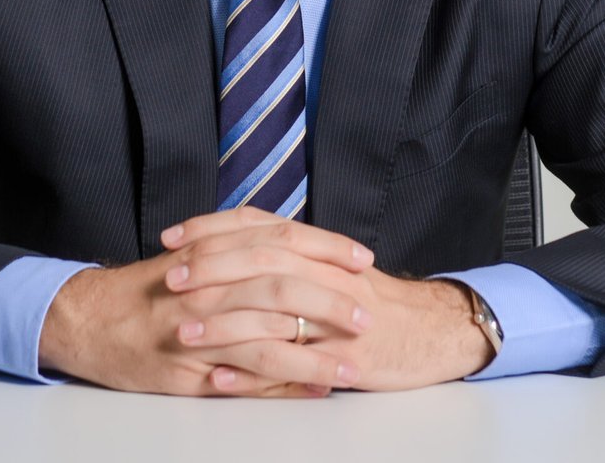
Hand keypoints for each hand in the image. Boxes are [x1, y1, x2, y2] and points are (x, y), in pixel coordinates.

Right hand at [37, 207, 374, 396]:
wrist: (87, 318)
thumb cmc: (149, 288)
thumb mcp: (194, 253)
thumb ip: (241, 247)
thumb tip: (301, 257)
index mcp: (212, 249)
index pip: (280, 238)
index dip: (326, 247)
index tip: (362, 258)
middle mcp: (206, 283)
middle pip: (279, 286)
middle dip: (329, 302)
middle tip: (366, 316)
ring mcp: (195, 327)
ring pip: (265, 338)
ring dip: (314, 355)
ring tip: (351, 367)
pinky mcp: (185, 369)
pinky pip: (241, 378)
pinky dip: (281, 384)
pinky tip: (312, 388)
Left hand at [164, 211, 494, 391]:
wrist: (432, 330)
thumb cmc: (374, 302)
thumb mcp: (331, 268)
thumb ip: (289, 257)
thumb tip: (236, 247)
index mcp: (316, 250)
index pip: (258, 226)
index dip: (212, 229)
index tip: (173, 237)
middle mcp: (325, 274)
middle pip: (262, 260)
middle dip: (212, 269)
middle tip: (172, 279)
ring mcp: (335, 317)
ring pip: (272, 313)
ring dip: (223, 324)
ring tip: (182, 334)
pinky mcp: (343, 358)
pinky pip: (292, 366)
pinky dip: (253, 374)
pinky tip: (220, 378)